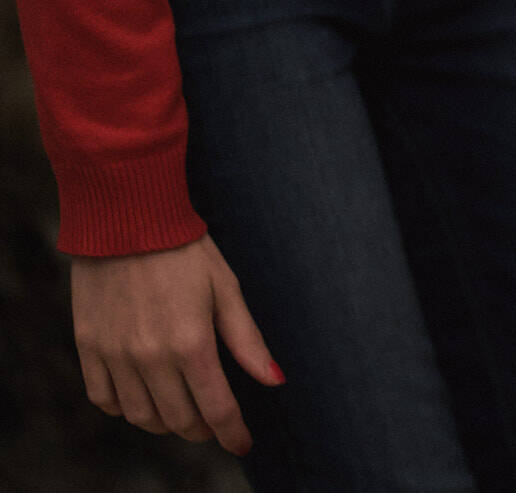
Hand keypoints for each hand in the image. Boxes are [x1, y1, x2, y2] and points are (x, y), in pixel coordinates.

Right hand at [71, 234, 283, 455]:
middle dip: (202, 429)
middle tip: (213, 423)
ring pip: (141, 415)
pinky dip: (125, 407)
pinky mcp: (88, 347)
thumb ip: (247, 341)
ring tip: (181, 411)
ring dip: (165, 423)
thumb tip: (276, 380)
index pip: (216, 408)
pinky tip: (142, 396)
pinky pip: (104, 398)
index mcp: (191, 344)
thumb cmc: (185, 251)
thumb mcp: (227, 289)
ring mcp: (115, 355)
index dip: (232, 433)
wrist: (126, 220)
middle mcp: (150, 357)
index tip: (242, 444)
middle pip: (178, 419)